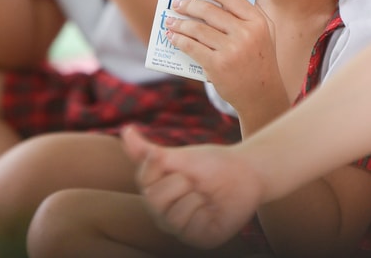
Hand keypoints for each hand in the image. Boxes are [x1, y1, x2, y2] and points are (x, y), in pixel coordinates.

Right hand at [121, 125, 262, 247]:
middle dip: (180, 181)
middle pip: (154, 199)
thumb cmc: (211, 163)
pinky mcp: (199, 239)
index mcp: (156, 192)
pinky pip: (190, 229)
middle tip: (197, 179)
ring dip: (195, 196)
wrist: (246, 172)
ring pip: (173, 216)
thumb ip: (148, 151)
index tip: (175, 158)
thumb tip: (124, 131)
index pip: (143, 180)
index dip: (158, 164)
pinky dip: (204, 212)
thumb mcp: (178, 156)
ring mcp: (180, 228)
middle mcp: (164, 213)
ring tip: (206, 194)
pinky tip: (213, 207)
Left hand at [167, 0, 282, 113]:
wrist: (262, 93)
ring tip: (171, 21)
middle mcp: (245, 33)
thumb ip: (247, 15)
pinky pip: (192, 46)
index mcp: (257, 21)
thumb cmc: (259, 60)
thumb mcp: (264, 33)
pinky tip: (173, 37)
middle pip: (209, 11)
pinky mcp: (217, 66)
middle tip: (178, 4)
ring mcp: (231, 50)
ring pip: (197, 29)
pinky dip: (179, 39)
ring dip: (179, 23)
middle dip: (188, 5)